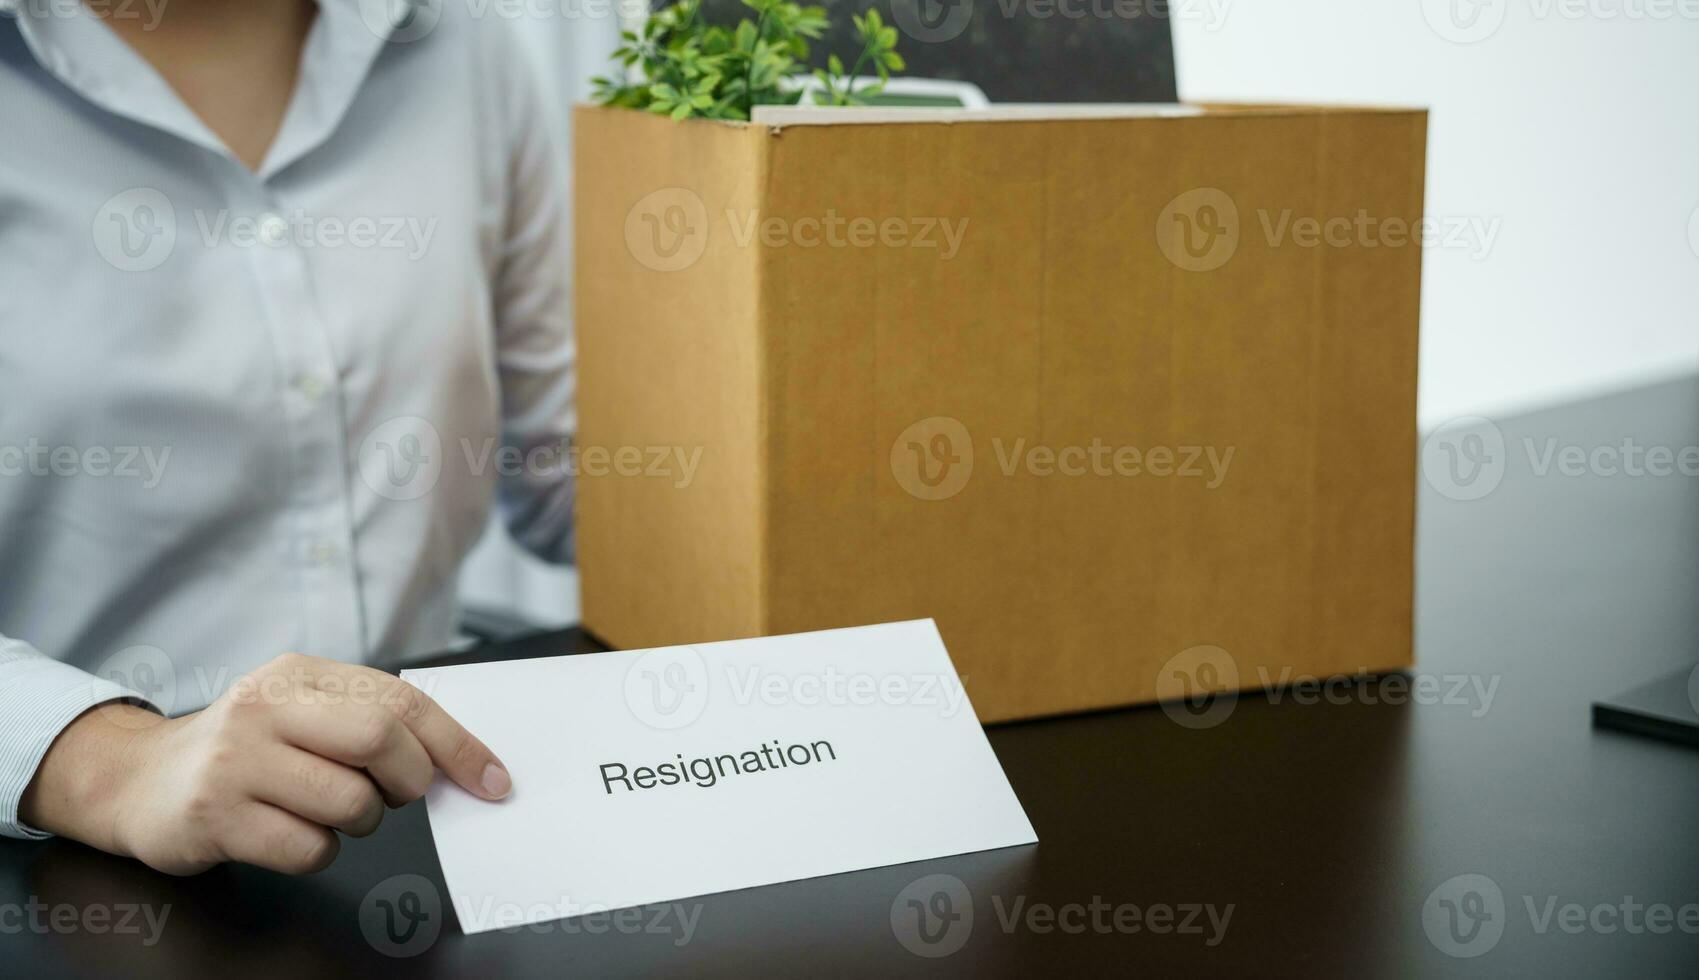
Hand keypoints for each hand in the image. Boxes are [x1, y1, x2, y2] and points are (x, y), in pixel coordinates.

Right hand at [21, 653, 510, 874]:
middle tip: (397, 795)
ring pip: (350, 802)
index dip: (458, 745)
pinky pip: (308, 848)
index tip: (494, 780)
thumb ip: (370, 720)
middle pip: (380, 739)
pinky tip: (289, 833)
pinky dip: (318, 851)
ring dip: (361, 821)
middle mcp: (266, 706)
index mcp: (300, 672)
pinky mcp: (216, 816)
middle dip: (410, 780)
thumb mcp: (303, 711)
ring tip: (328, 810)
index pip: (402, 701)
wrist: (140, 780)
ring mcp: (237, 761)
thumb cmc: (247, 748)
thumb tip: (459, 760)